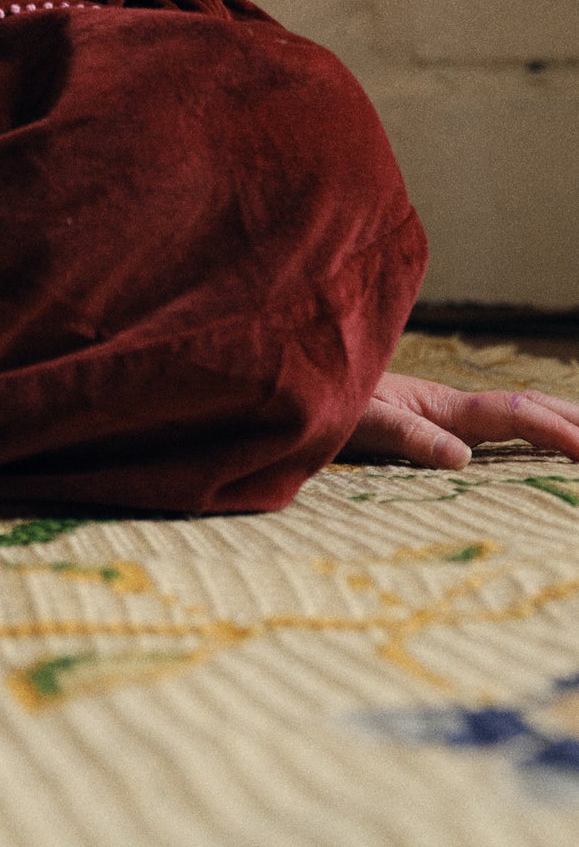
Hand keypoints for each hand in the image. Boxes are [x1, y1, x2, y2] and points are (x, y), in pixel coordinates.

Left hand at [342, 366, 578, 470]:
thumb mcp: (365, 423)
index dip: (555, 429)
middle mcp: (452, 408)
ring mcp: (446, 416)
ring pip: (516, 415)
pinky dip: (530, 435)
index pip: (515, 413)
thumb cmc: (324, 404)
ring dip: (557, 423)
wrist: (294, 389)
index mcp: (444, 406)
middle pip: (527, 407)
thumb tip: (464, 457)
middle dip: (573, 420)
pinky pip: (496, 431)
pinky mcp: (434, 428)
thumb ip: (410, 436)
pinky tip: (540, 449)